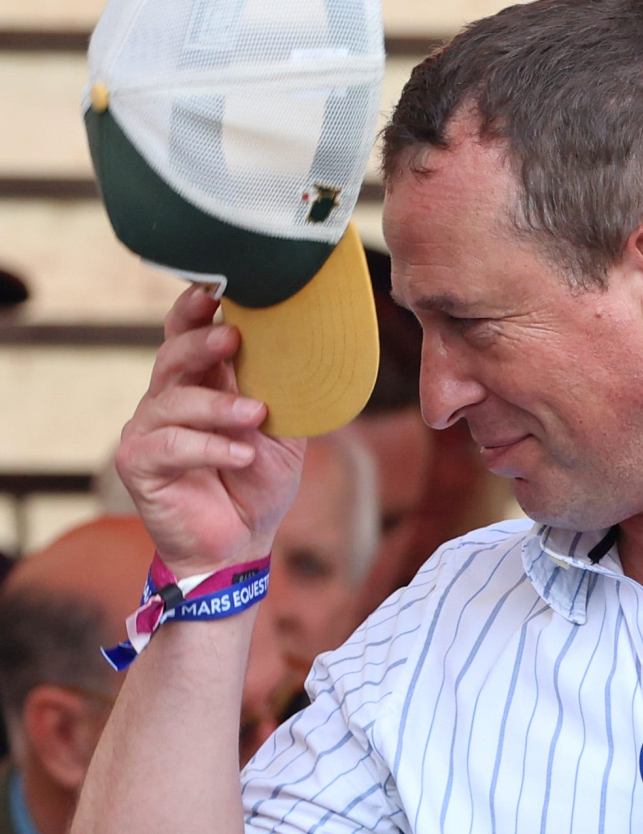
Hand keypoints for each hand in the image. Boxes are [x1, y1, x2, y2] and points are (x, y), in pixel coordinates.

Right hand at [116, 287, 305, 575]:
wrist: (239, 545)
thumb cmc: (257, 483)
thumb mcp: (283, 435)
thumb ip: (285, 395)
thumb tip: (312, 351)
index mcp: (199, 384)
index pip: (186, 334)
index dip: (193, 310)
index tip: (214, 289)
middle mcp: (167, 400)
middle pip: (172, 356)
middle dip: (200, 342)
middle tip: (231, 337)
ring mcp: (147, 430)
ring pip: (173, 400)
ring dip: (218, 405)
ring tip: (255, 415)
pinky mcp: (138, 463)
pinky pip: (169, 444)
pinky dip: (208, 446)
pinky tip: (241, 453)